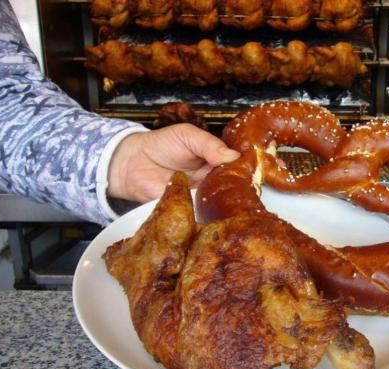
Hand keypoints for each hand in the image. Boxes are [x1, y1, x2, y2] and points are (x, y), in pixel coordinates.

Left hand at [107, 124, 240, 201]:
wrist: (132, 163)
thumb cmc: (160, 145)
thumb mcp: (187, 135)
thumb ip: (209, 144)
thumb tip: (233, 156)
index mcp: (215, 159)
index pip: (236, 165)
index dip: (245, 168)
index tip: (256, 170)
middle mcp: (212, 178)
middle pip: (232, 185)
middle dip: (239, 186)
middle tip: (246, 186)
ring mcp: (202, 195)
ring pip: (220, 200)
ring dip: (226, 200)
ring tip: (233, 198)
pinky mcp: (190, 209)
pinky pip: (203, 213)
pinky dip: (209, 212)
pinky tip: (216, 209)